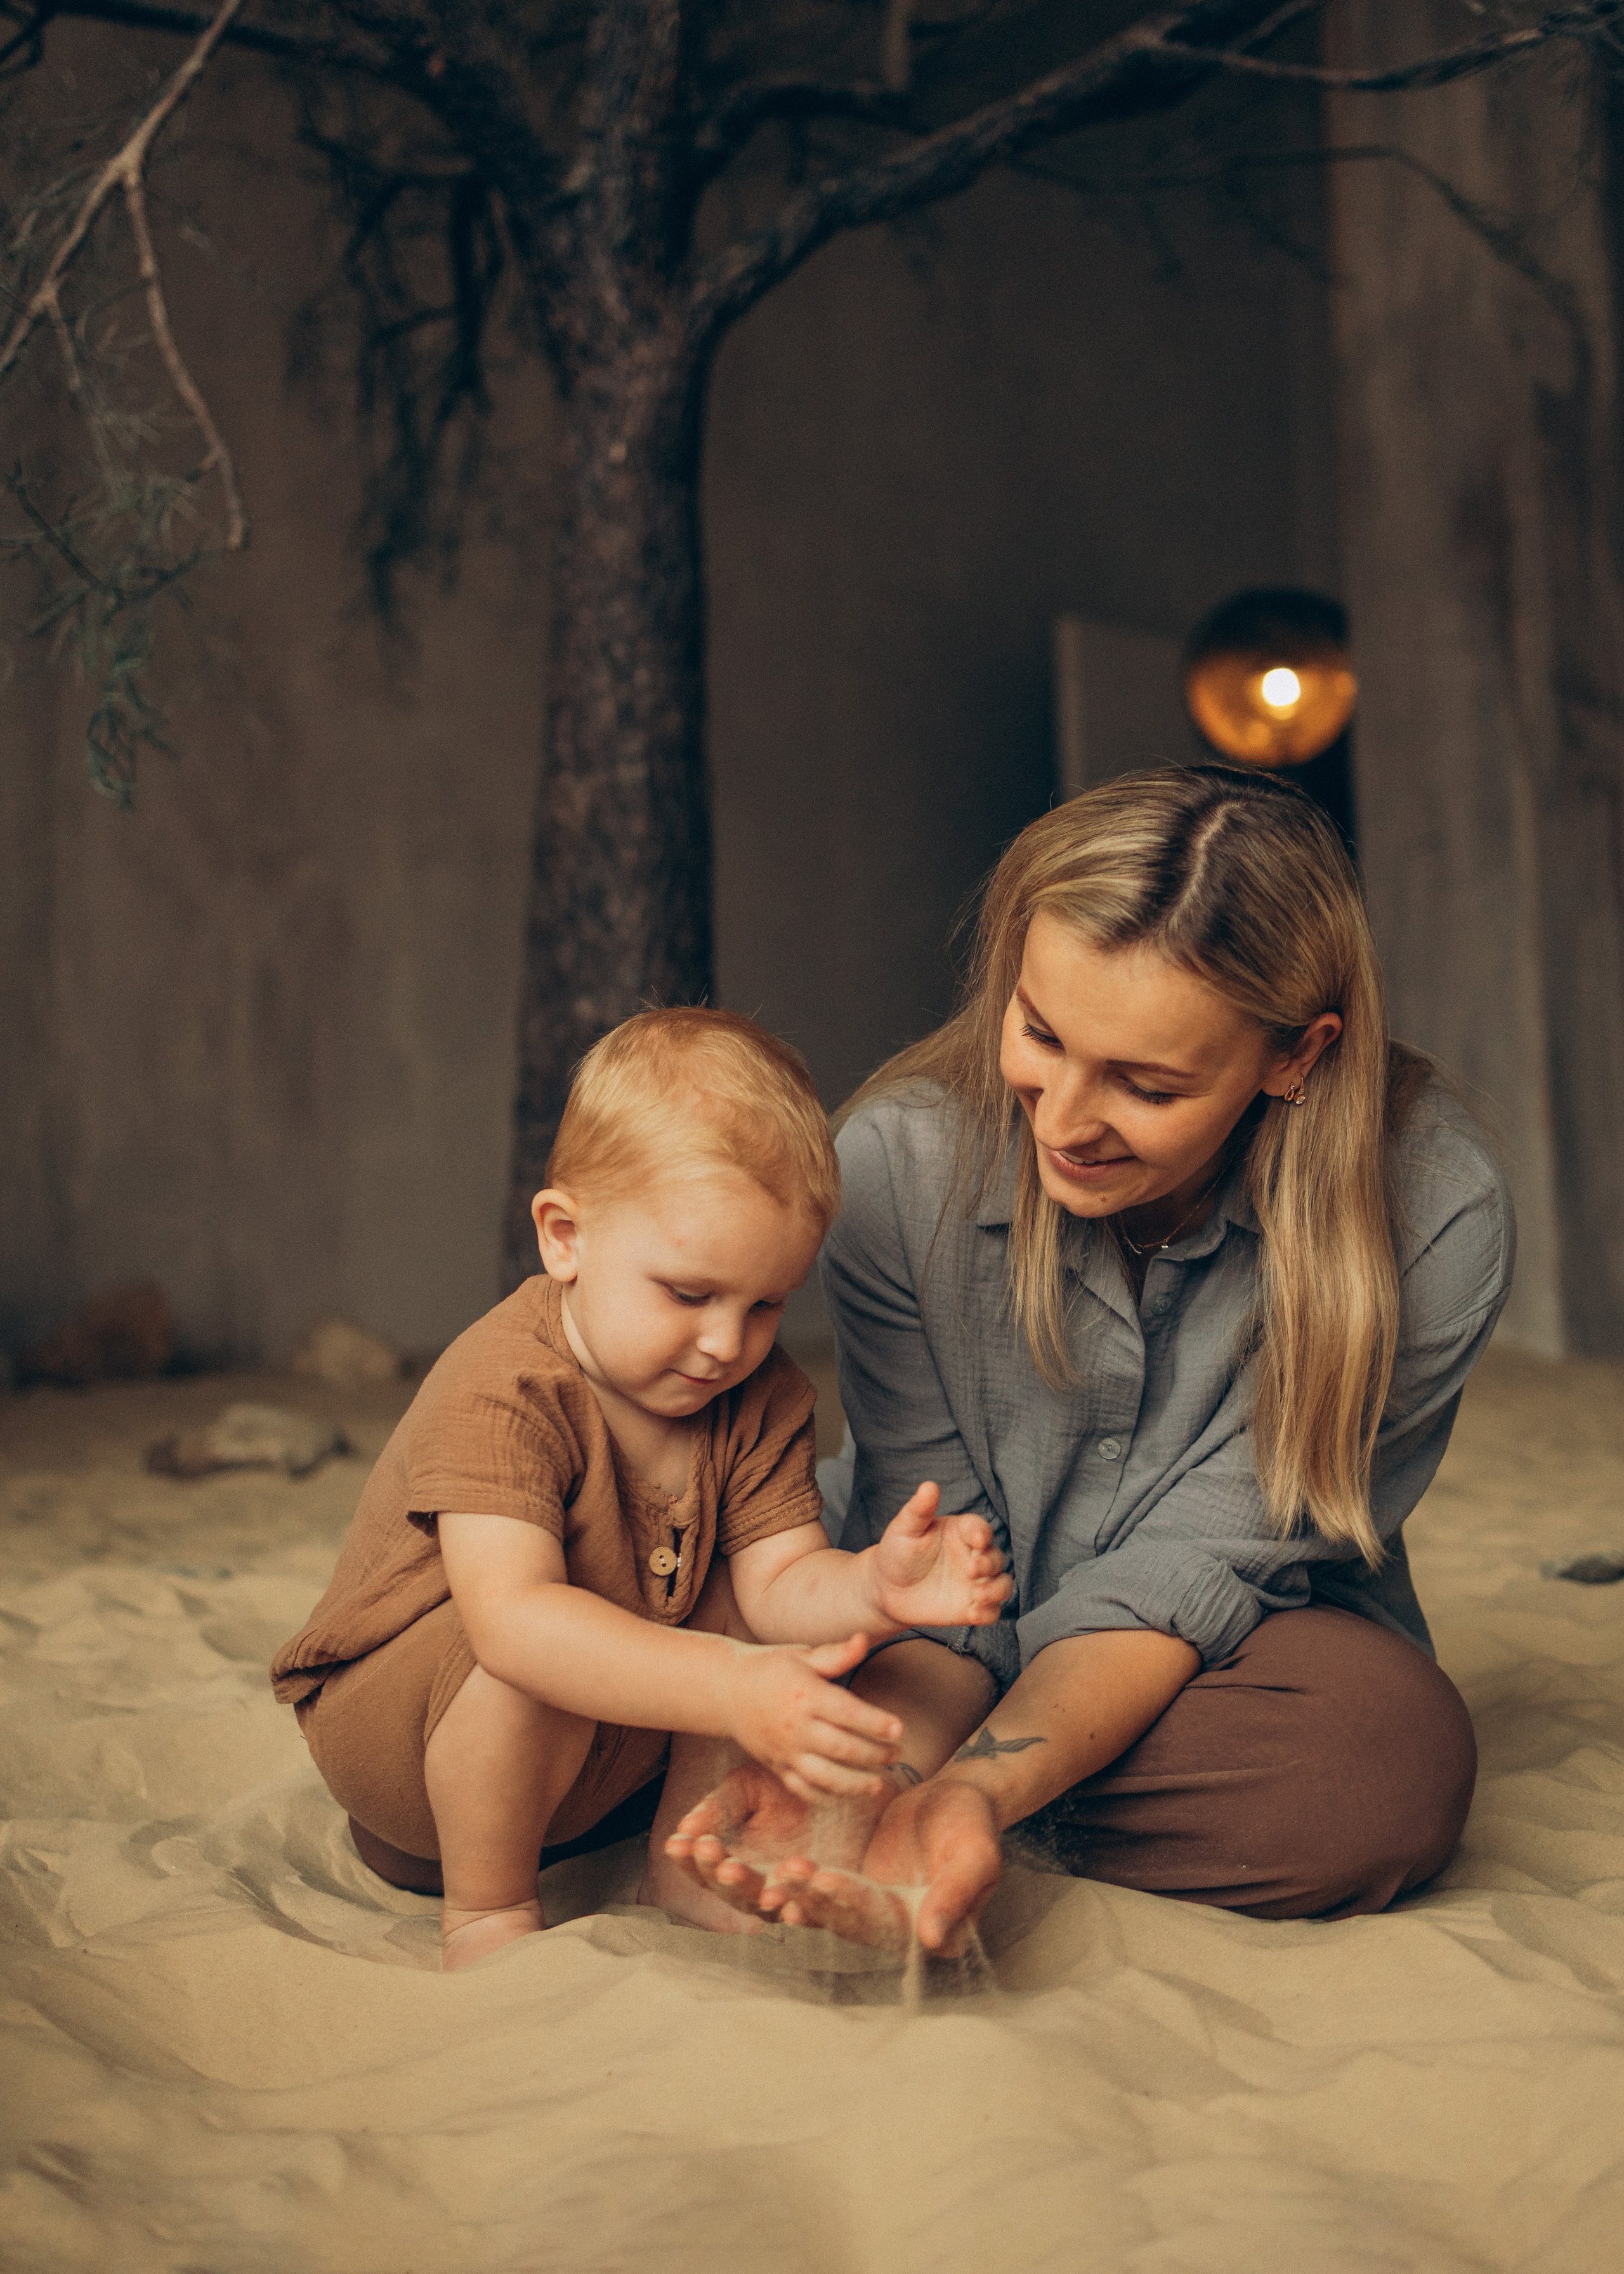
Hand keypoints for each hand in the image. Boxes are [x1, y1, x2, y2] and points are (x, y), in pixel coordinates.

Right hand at [662, 1760, 876, 1920]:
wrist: (848, 1785)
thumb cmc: (789, 1789)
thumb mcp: (748, 1787)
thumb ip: (719, 1806)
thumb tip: (685, 1828)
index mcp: (737, 1861)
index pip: (706, 1869)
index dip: (690, 1860)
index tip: (677, 1843)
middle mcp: (762, 1886)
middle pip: (735, 1894)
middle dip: (723, 1877)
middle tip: (715, 1856)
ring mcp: (798, 1897)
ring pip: (777, 1907)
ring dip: (768, 1896)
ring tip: (765, 1885)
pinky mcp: (834, 1900)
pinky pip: (824, 1908)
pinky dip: (816, 1902)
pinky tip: (811, 1887)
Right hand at [723, 1633, 902, 1800]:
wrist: (726, 1691)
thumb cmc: (771, 1668)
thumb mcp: (802, 1656)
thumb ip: (836, 1654)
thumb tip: (864, 1640)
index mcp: (805, 1695)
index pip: (847, 1713)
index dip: (876, 1723)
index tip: (899, 1729)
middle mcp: (795, 1727)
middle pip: (842, 1748)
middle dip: (874, 1755)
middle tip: (897, 1754)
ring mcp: (785, 1751)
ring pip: (824, 1777)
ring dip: (855, 1784)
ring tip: (878, 1784)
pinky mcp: (776, 1767)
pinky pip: (803, 1789)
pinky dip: (826, 1797)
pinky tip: (848, 1795)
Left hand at [767, 1775, 1003, 1956]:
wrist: (956, 1798)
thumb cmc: (973, 1824)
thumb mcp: (975, 1855)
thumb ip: (955, 1893)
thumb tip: (931, 1940)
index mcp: (937, 1933)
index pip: (890, 1926)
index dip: (856, 1905)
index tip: (829, 1880)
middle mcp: (903, 1932)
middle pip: (854, 1922)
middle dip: (818, 1899)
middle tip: (791, 1873)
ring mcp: (877, 1914)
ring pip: (834, 1911)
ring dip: (804, 1895)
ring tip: (781, 1872)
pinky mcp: (857, 1893)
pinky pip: (827, 1894)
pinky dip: (804, 1886)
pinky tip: (779, 1875)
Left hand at [869, 1482, 1012, 1631]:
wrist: (886, 1588)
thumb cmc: (897, 1552)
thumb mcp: (905, 1529)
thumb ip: (919, 1510)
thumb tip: (929, 1486)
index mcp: (962, 1532)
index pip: (980, 1529)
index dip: (982, 1533)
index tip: (977, 1539)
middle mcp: (973, 1556)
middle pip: (996, 1557)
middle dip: (990, 1563)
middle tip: (971, 1570)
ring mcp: (975, 1583)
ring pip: (1003, 1585)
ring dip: (997, 1590)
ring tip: (978, 1594)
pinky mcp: (970, 1607)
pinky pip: (991, 1612)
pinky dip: (988, 1613)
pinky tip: (972, 1614)